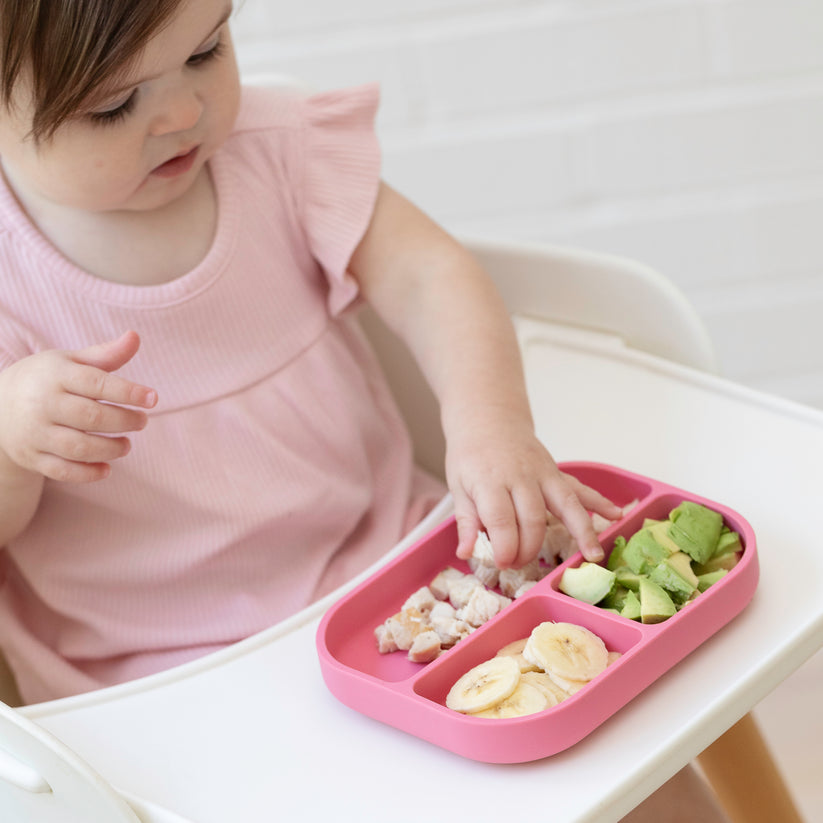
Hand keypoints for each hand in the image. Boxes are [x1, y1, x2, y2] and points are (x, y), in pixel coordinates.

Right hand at [0, 331, 157, 482]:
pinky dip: (87, 474)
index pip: (96, 382)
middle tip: (142, 421)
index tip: (153, 398)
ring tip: (127, 445)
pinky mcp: (31, 457)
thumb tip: (135, 336)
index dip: (128, 391)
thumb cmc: (48, 380)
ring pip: (78, 447)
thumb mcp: (70, 361)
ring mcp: (34, 433)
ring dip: (110, 449)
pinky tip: (107, 468)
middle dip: (124, 421)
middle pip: (91, 417)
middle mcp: (42, 404)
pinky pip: (62, 471)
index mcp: (55, 375)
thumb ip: (105, 355)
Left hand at [447, 412, 621, 568]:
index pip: (502, 520)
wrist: (489, 420)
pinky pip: (580, 488)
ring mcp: (543, 473)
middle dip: (529, 548)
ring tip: (594, 555)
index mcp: (491, 481)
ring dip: (582, 531)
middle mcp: (521, 477)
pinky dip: (599, 501)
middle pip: (533, 519)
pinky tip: (616, 516)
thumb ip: (466, 522)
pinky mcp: (556, 473)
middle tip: (519, 564)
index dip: (505, 547)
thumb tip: (465, 554)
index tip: (502, 563)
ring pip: (566, 503)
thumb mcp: (459, 487)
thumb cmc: (471, 456)